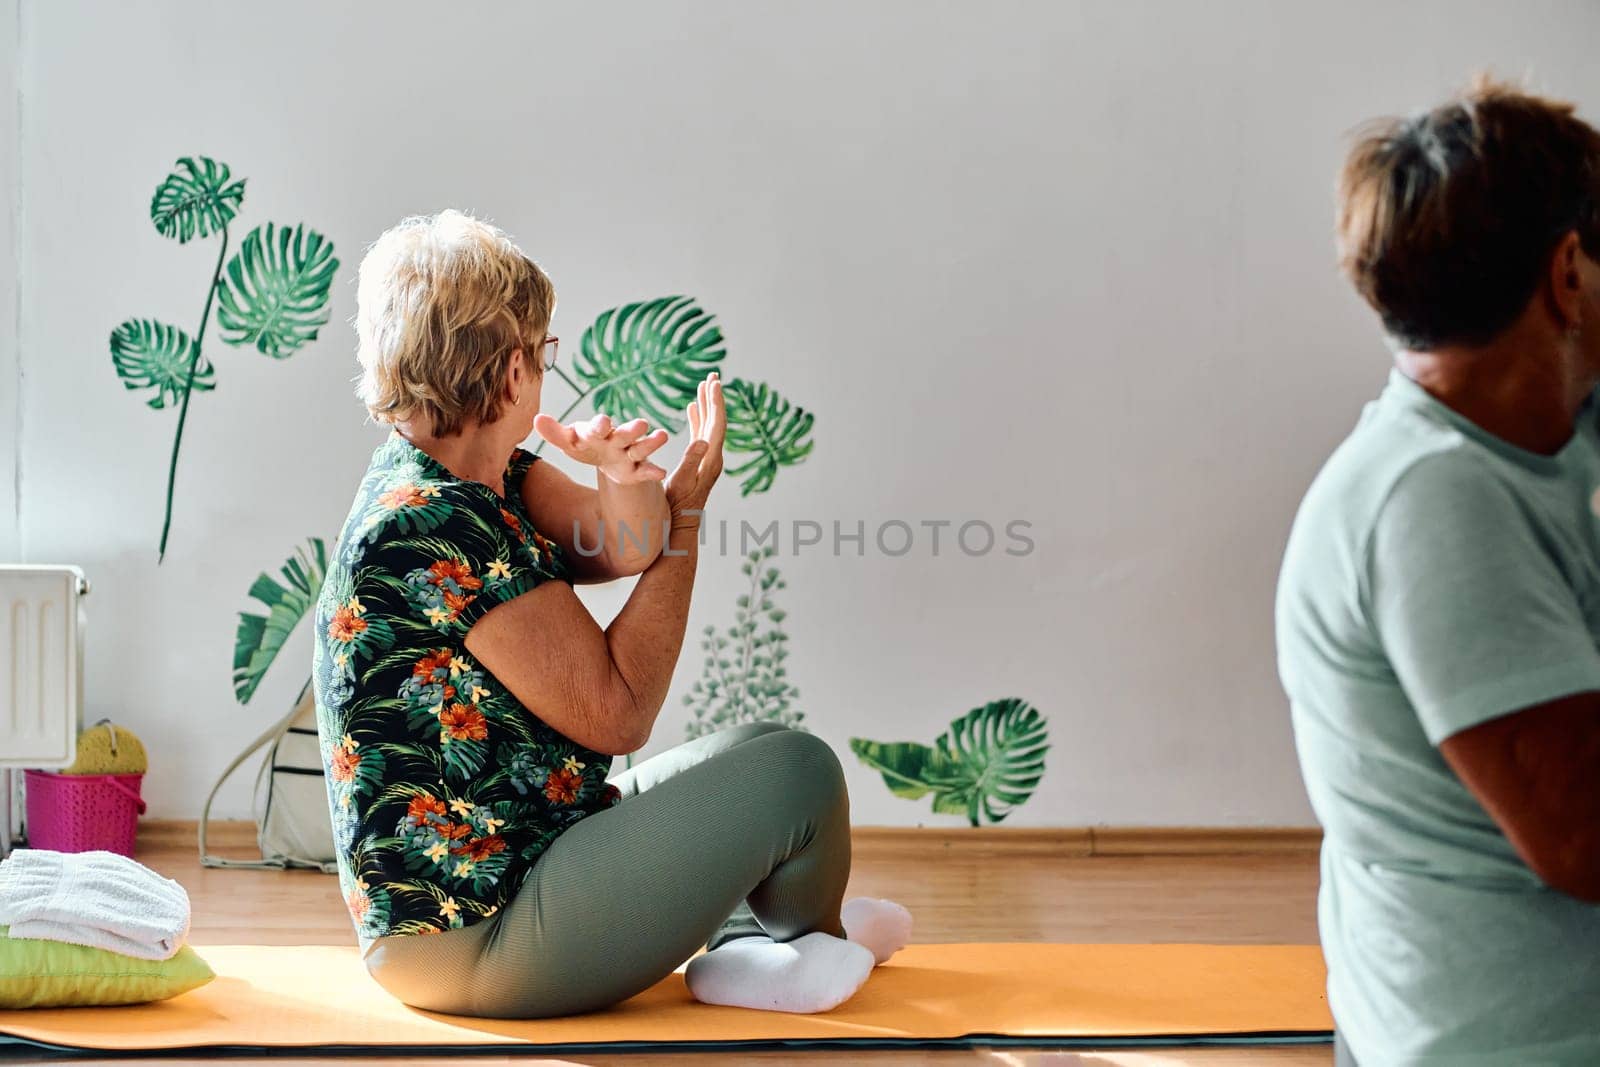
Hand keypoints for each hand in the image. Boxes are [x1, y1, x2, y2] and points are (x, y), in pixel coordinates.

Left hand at [534, 412, 669, 484]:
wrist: (605, 457)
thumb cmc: (586, 445)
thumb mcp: (570, 441)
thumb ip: (555, 433)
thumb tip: (537, 420)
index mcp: (597, 431)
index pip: (597, 427)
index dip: (599, 425)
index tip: (603, 422)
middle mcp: (616, 439)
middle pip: (624, 434)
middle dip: (631, 430)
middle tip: (641, 424)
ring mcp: (629, 453)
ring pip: (640, 448)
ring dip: (650, 444)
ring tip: (662, 436)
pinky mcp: (637, 470)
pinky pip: (646, 471)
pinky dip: (653, 472)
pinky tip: (661, 474)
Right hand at [664, 373, 725, 524]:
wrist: (682, 521)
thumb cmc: (679, 505)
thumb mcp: (682, 482)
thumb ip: (691, 460)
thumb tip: (702, 440)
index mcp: (711, 458)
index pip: (717, 424)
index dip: (716, 402)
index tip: (715, 382)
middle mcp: (712, 455)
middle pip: (716, 420)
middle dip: (714, 397)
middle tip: (713, 374)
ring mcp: (707, 457)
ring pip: (709, 424)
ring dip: (707, 404)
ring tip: (704, 384)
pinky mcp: (699, 459)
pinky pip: (700, 433)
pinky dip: (697, 418)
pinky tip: (693, 408)